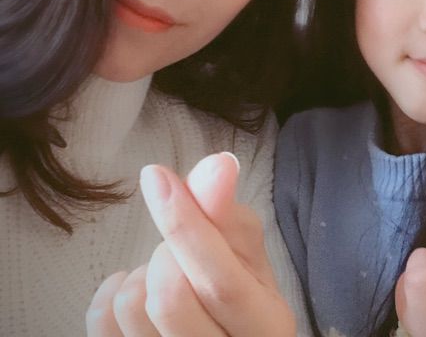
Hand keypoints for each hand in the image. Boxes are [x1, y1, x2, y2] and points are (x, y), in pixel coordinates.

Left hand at [86, 153, 295, 336]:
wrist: (226, 333)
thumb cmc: (240, 287)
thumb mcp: (246, 250)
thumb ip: (227, 211)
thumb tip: (219, 163)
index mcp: (265, 325)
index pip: (219, 281)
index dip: (185, 225)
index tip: (156, 175)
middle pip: (170, 297)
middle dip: (169, 251)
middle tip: (183, 250)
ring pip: (132, 307)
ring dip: (144, 271)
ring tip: (167, 272)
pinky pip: (101, 320)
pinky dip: (112, 290)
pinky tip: (138, 287)